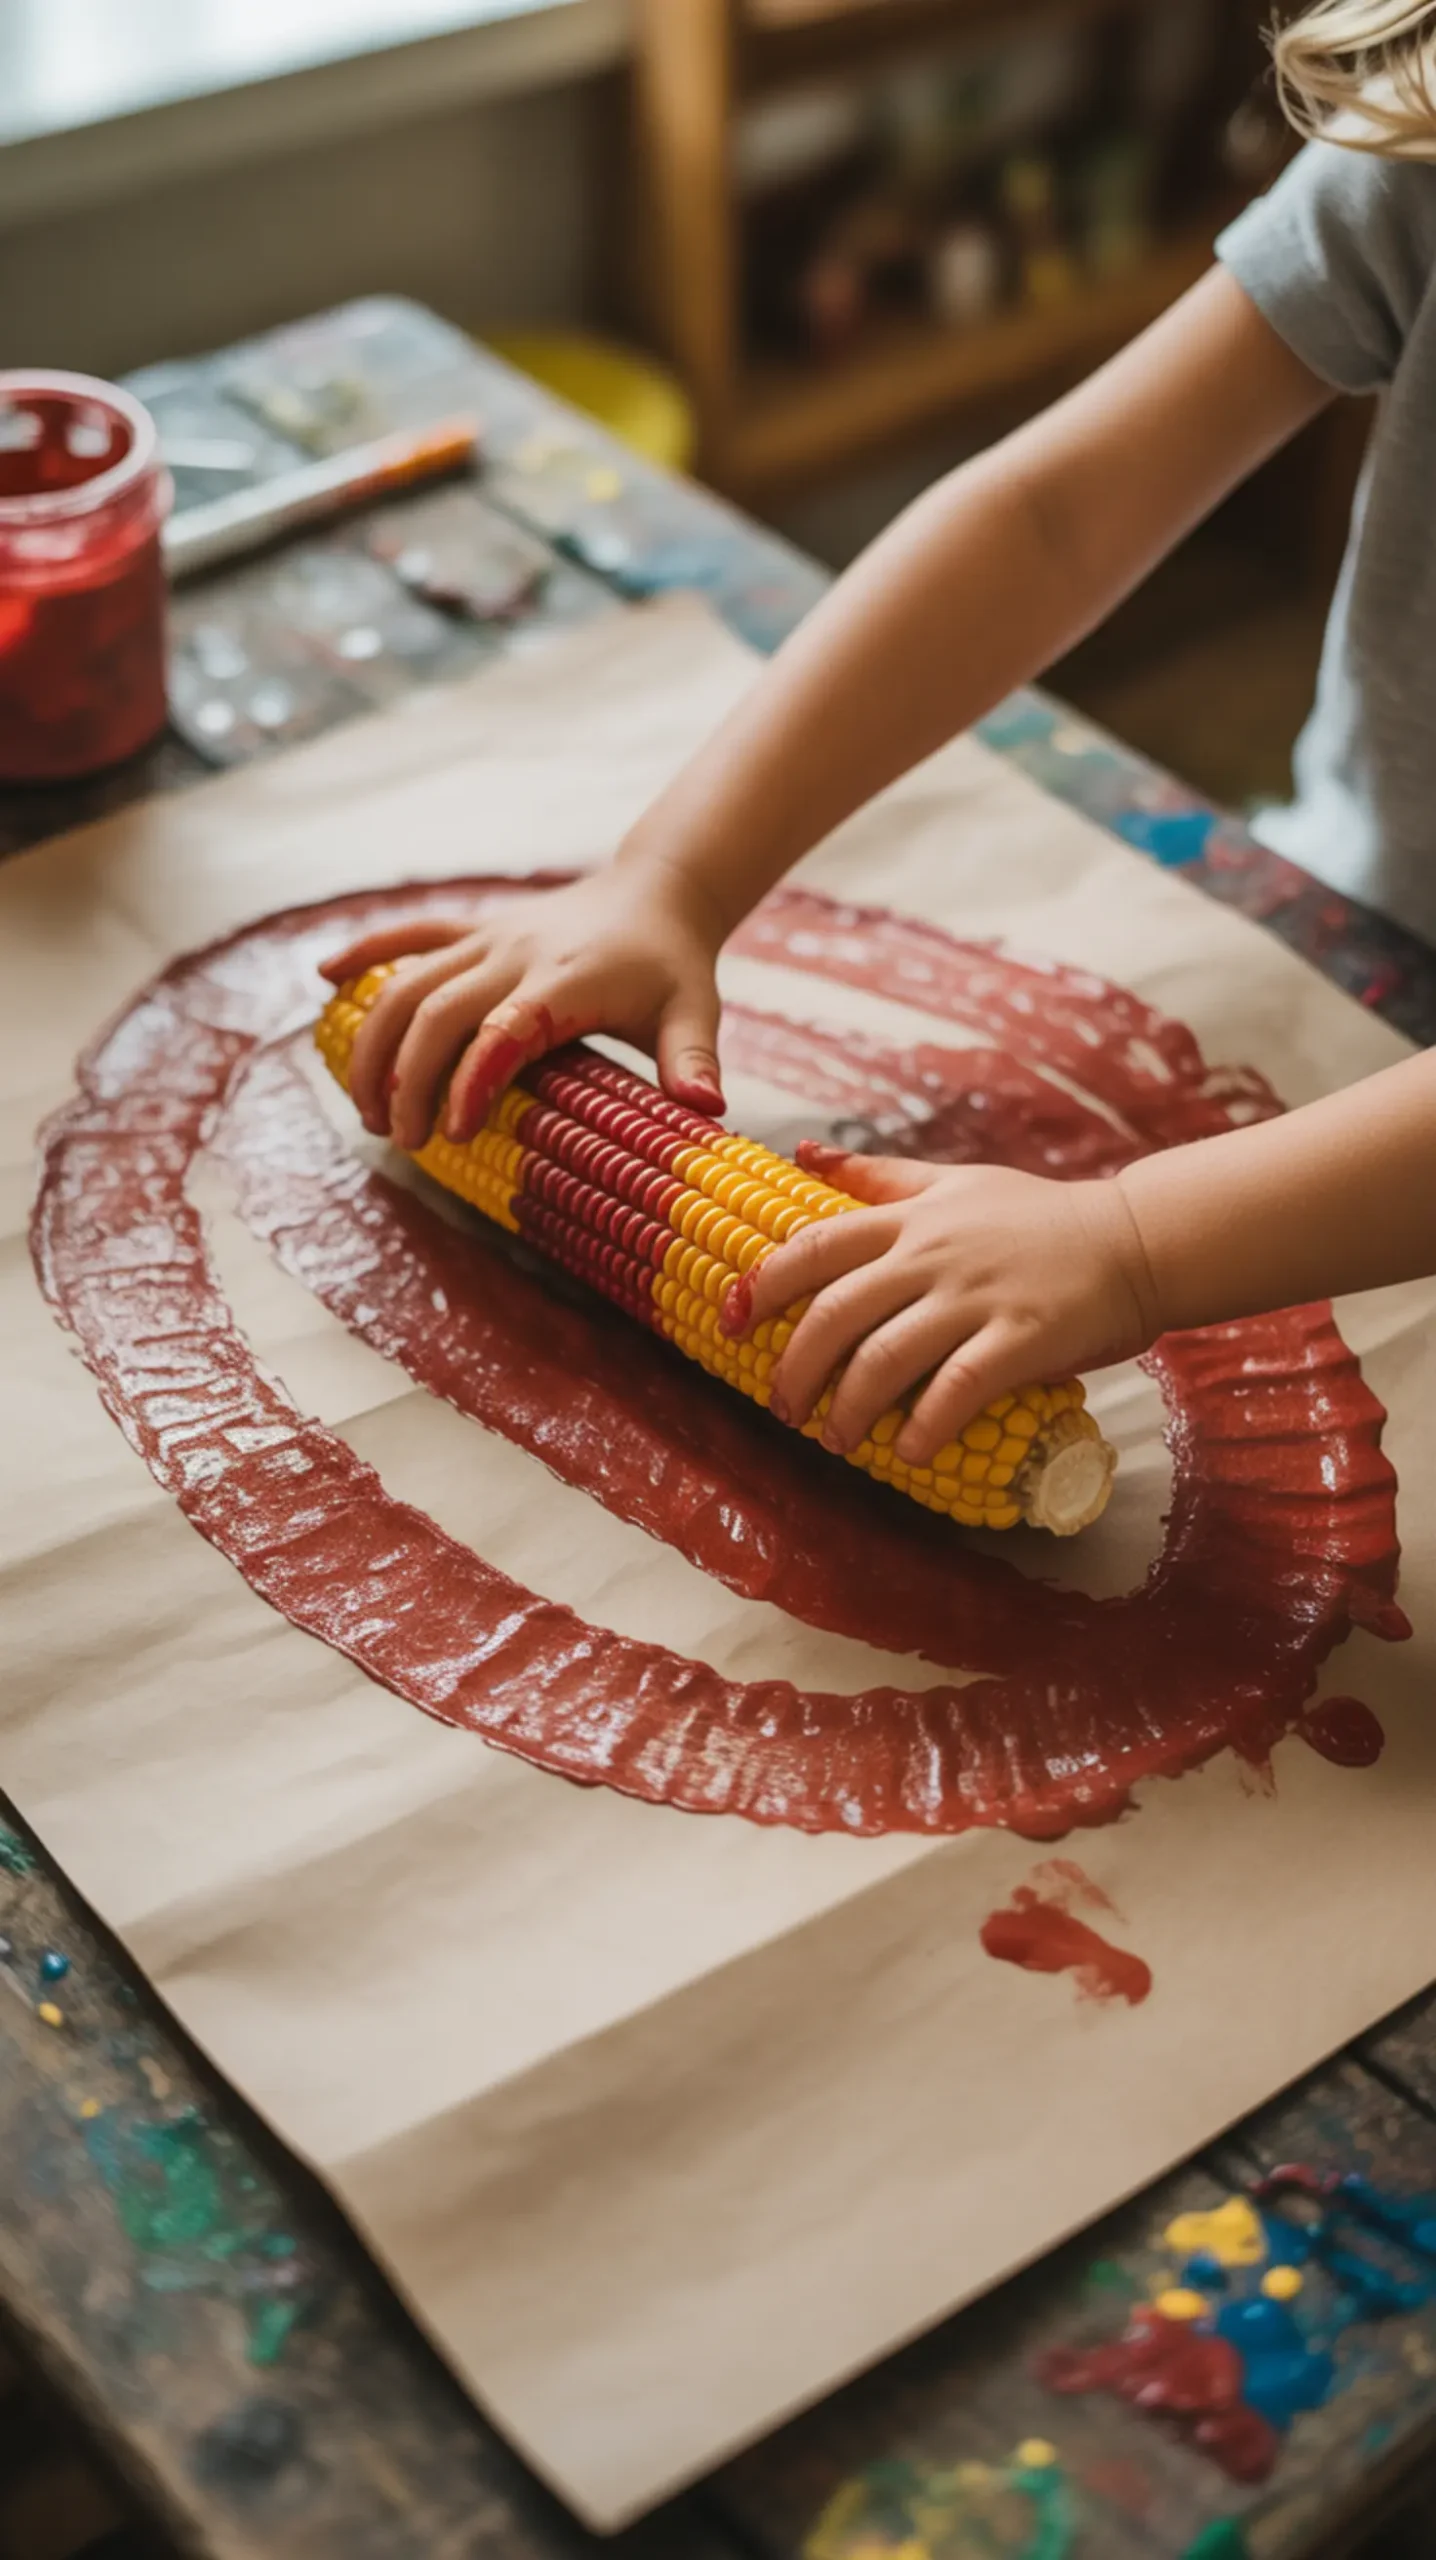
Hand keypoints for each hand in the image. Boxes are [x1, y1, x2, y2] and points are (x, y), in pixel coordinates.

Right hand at [320, 864, 725, 1148]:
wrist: (656, 892)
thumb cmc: (672, 966)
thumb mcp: (693, 1012)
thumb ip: (692, 1062)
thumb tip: (706, 1112)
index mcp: (564, 980)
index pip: (502, 1033)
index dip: (470, 1083)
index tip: (452, 1136)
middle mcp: (514, 954)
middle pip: (436, 1011)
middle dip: (407, 1079)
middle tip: (401, 1140)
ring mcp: (487, 937)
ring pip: (408, 982)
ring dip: (375, 1043)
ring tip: (365, 1108)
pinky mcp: (472, 928)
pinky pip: (409, 935)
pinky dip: (366, 954)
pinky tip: (326, 982)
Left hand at [722, 1147, 1158, 1462]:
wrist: (1135, 1240)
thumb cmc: (1040, 1217)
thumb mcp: (953, 1182)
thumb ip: (878, 1178)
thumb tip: (799, 1155)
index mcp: (912, 1219)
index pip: (816, 1245)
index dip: (764, 1284)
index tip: (730, 1319)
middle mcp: (934, 1254)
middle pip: (837, 1312)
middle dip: (797, 1367)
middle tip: (784, 1408)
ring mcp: (978, 1297)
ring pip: (886, 1357)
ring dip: (850, 1409)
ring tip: (837, 1440)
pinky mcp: (1023, 1337)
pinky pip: (958, 1388)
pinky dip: (924, 1426)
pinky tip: (908, 1451)